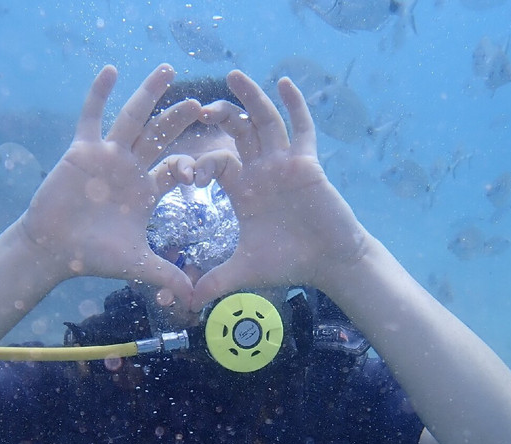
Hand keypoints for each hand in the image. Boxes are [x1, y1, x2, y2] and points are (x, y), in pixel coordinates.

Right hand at [18, 64, 200, 305]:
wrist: (54, 251)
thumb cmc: (93, 256)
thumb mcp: (137, 265)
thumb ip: (166, 274)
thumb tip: (194, 298)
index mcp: (147, 191)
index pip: (178, 170)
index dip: (197, 164)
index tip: (218, 157)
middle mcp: (131, 168)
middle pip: (161, 137)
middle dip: (180, 120)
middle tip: (204, 104)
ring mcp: (107, 155)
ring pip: (133, 118)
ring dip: (149, 94)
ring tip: (169, 70)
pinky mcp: (82, 150)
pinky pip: (91, 116)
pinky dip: (99, 94)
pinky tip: (112, 70)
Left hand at [190, 70, 369, 308]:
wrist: (327, 264)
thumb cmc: (288, 263)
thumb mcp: (242, 271)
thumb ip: (213, 281)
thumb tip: (184, 302)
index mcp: (243, 189)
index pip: (215, 162)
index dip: (198, 163)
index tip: (187, 175)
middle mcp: (261, 170)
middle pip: (237, 132)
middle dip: (219, 117)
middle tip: (197, 107)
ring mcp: (284, 163)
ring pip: (264, 121)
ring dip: (250, 98)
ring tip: (232, 76)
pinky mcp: (307, 162)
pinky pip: (301, 128)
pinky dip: (294, 105)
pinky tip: (283, 82)